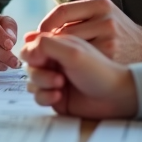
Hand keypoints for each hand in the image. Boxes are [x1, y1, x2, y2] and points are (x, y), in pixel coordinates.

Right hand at [20, 33, 137, 118]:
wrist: (116, 98)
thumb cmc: (99, 71)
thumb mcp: (72, 52)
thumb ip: (46, 44)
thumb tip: (25, 51)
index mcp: (59, 44)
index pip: (32, 45)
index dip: (32, 53)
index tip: (41, 60)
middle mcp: (55, 59)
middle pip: (28, 64)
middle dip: (39, 72)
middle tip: (58, 78)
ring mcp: (54, 78)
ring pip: (31, 81)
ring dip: (42, 84)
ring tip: (60, 87)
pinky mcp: (55, 96)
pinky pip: (37, 96)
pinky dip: (44, 97)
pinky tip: (58, 97)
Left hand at [37, 0, 141, 63]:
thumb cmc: (118, 34)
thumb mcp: (100, 16)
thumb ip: (69, 20)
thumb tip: (28, 36)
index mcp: (101, 5)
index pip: (61, 12)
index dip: (45, 25)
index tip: (39, 37)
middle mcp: (106, 20)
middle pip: (64, 31)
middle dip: (51, 43)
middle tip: (45, 53)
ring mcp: (110, 40)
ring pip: (71, 47)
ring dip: (60, 55)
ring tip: (57, 61)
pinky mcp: (111, 57)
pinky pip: (81, 61)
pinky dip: (72, 66)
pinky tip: (71, 69)